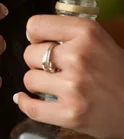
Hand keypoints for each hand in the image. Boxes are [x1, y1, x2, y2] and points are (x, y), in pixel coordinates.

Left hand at [14, 15, 123, 138]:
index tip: (39, 42)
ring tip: (51, 85)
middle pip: (30, 54)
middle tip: (51, 69)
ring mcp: (74, 87)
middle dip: (36, 62)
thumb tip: (33, 35)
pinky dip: (25, 104)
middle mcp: (79, 57)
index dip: (34, 35)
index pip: (36, 25)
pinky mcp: (70, 114)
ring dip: (36, 83)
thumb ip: (71, 36)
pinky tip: (26, 99)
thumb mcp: (101, 42)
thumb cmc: (117, 73)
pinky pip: (32, 108)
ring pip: (29, 79)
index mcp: (87, 33)